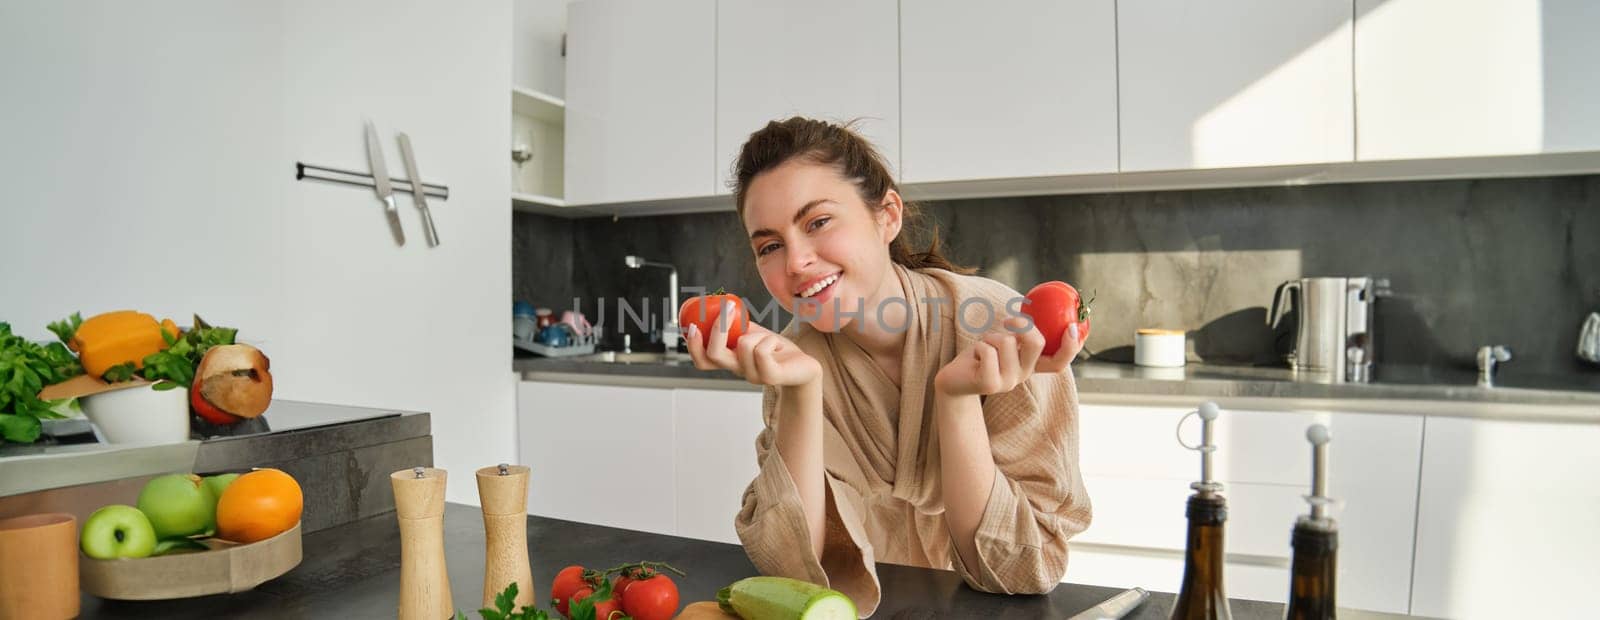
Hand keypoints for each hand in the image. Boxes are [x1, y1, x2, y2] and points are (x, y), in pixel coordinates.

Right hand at [685, 301, 820, 386]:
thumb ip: (735, 327)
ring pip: (743, 345)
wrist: (803, 367)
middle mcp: (738, 371)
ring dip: (757, 334)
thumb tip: (718, 306)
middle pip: (714, 355)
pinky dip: (769, 340)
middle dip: (718, 330)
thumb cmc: (777, 350)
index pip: (702, 361)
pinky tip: (775, 345)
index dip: (692, 346)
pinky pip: (762, 350)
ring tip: (768, 338)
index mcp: (731, 362)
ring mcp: (753, 376)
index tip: (691, 325)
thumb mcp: (752, 334)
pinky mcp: (770, 376)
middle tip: (727, 308)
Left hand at [935, 317, 1078, 396]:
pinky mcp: (990, 383)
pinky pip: (988, 350)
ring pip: (1007, 342)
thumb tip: (1033, 307)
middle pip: (1037, 343)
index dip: (1071, 346)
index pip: (1058, 362)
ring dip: (990, 336)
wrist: (952, 381)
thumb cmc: (979, 356)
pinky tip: (973, 358)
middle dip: (1022, 325)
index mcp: (1030, 366)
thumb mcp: (1002, 342)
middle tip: (1007, 322)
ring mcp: (1008, 382)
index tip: (1073, 326)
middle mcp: (1023, 376)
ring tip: (982, 347)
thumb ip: (1019, 334)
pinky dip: (978, 345)